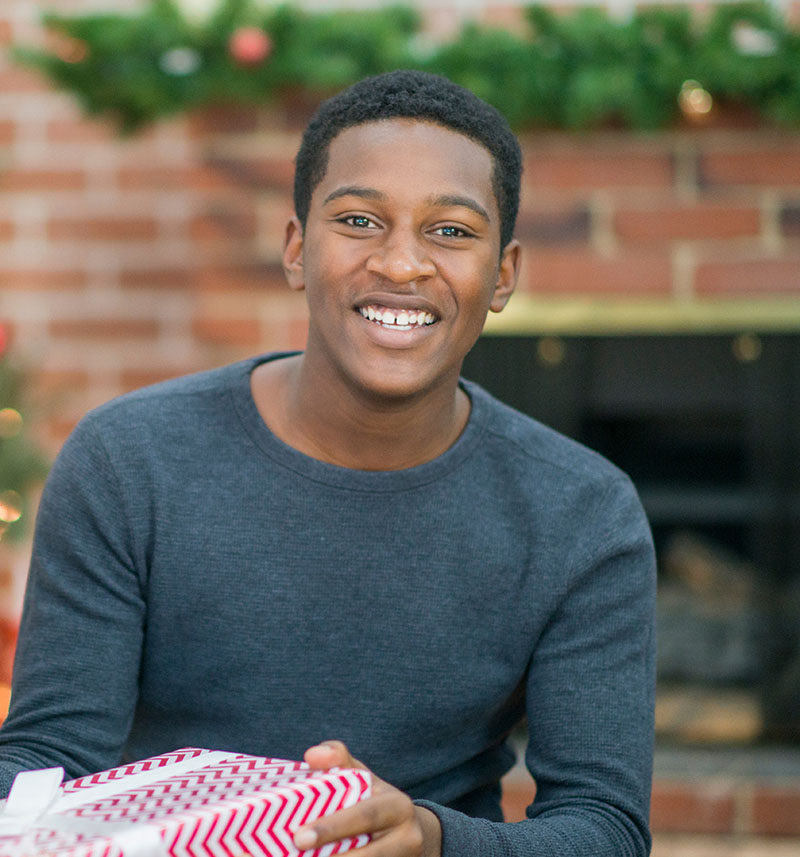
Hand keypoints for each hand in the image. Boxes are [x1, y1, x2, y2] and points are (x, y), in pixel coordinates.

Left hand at [292, 740, 441, 856]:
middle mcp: (408, 837)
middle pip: (366, 854)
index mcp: (398, 807)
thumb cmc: (374, 798)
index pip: (364, 817)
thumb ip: (338, 759)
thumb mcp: (362, 775)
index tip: (299, 837)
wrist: (407, 833)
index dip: (332, 828)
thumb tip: (311, 755)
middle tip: (297, 851)